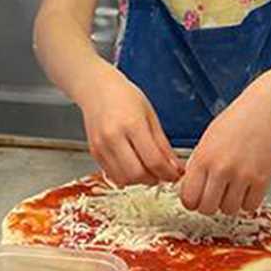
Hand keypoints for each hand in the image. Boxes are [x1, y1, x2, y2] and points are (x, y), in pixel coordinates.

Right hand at [77, 67, 183, 186]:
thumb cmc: (124, 97)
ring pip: (124, 179)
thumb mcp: (150, 116)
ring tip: (148, 171)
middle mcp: (113, 137)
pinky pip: (112, 175)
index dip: (168, 173)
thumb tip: (175, 167)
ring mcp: (101, 146)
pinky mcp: (94, 152)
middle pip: (137, 174)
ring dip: (139, 181)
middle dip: (154, 179)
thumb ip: (162, 145)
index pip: (154, 160)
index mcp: (132, 124)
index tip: (176, 175)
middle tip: (162, 174)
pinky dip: (126, 177)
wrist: (96, 89)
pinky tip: (133, 166)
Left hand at [178, 87, 270, 215]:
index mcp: (203, 158)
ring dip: (229, 204)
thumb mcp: (207, 140)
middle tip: (214, 196)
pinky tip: (246, 189)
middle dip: (208, 205)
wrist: (266, 111)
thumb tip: (190, 189)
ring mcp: (242, 176)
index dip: (191, 201)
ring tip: (232, 189)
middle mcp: (221, 169)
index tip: (196, 199)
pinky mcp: (262, 180)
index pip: (188, 197)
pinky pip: (250, 206)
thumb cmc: (236, 122)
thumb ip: (198, 165)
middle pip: (207, 209)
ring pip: (228, 210)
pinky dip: (247, 202)